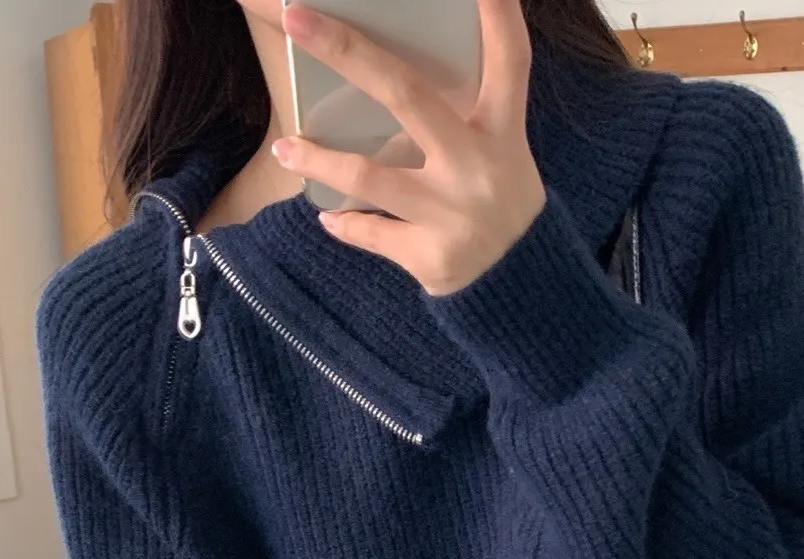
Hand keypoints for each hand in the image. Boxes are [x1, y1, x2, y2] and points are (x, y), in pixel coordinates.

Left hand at [275, 0, 546, 295]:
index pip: (509, 60)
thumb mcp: (500, 151)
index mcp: (501, 131)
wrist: (518, 287)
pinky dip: (346, 224)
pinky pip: (371, 232)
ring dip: (320, 162)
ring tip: (285, 149)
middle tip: (296, 19)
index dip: (497, 14)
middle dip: (348, 52)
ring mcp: (453, 214)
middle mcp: (477, 167)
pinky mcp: (431, 256)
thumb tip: (384, 69)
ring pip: (371, 178)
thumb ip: (462, 113)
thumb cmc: (497, 200)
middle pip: (407, 96)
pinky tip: (330, 217)